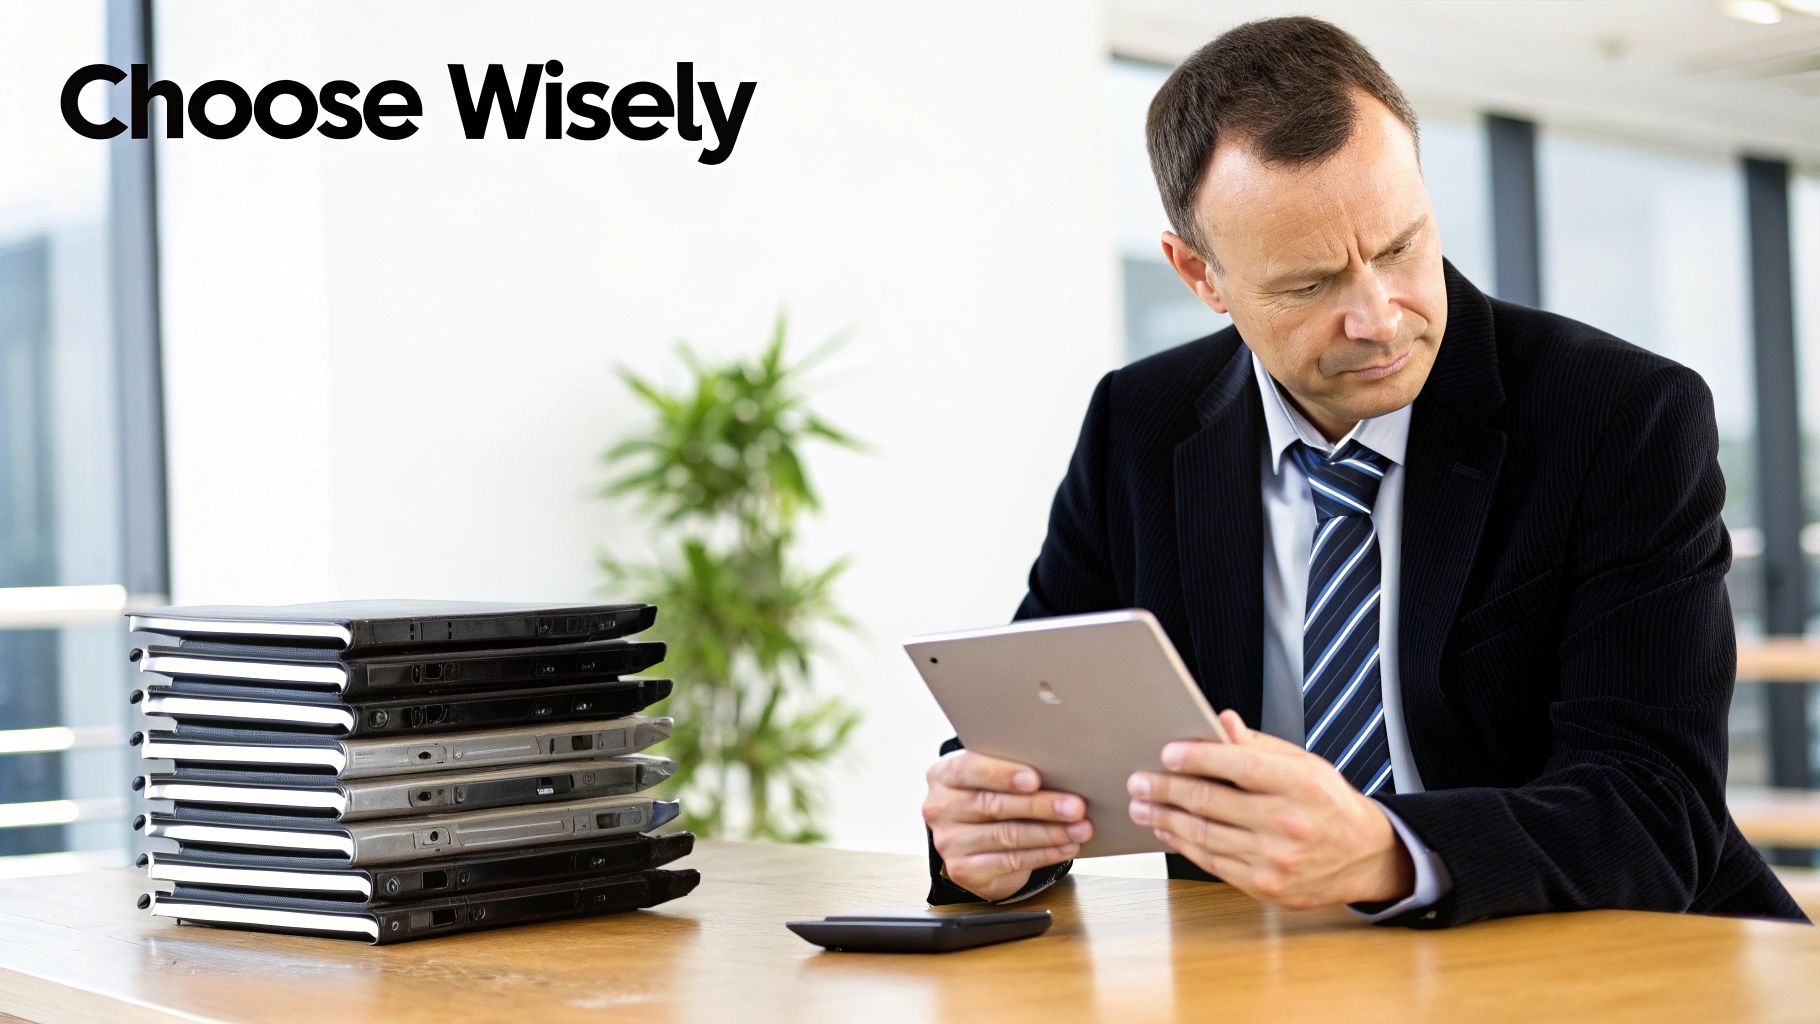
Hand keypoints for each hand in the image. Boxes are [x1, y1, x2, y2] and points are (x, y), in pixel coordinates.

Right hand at [922, 750, 1091, 900]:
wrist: (973, 839)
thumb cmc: (991, 795)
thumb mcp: (991, 776)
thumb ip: (1011, 770)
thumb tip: (1060, 770)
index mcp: (943, 775)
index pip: (968, 770)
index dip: (1002, 775)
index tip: (1035, 779)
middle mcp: (940, 808)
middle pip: (993, 805)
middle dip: (1039, 806)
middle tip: (1075, 806)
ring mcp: (949, 842)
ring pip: (1006, 836)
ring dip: (1049, 833)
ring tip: (1080, 828)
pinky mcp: (963, 870)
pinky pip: (1010, 861)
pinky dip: (1044, 854)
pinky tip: (1065, 846)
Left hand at [1126, 710, 1413, 909]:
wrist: (1364, 856)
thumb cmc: (1329, 803)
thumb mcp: (1305, 764)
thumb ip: (1259, 745)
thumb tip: (1222, 722)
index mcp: (1300, 784)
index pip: (1239, 765)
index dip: (1198, 757)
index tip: (1167, 753)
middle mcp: (1287, 823)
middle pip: (1210, 802)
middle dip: (1165, 789)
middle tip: (1138, 781)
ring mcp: (1275, 859)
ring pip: (1203, 835)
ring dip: (1165, 818)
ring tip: (1142, 805)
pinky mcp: (1265, 886)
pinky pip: (1212, 862)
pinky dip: (1183, 845)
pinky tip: (1167, 830)